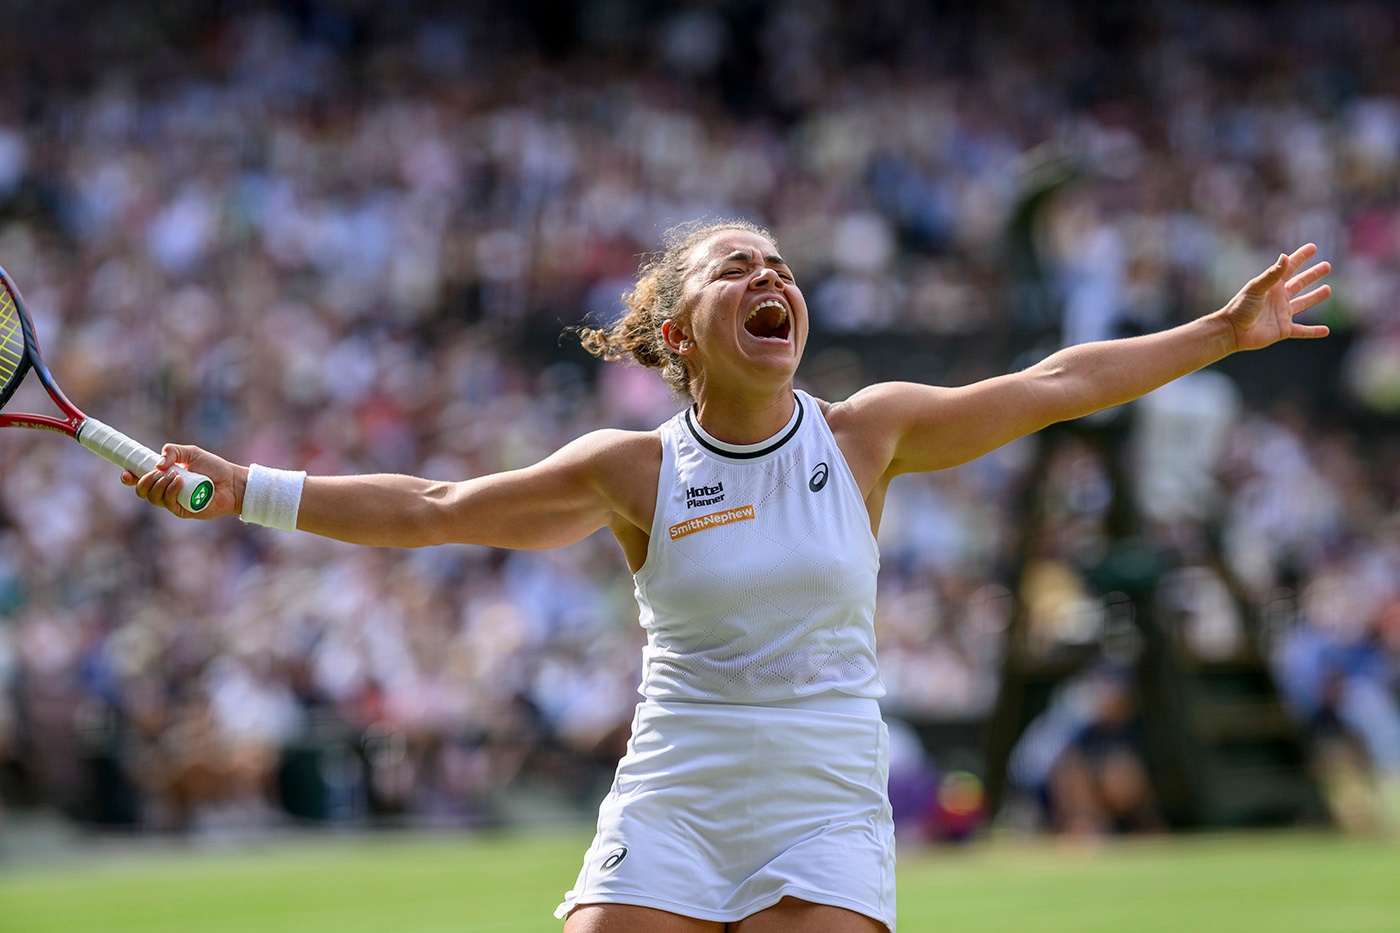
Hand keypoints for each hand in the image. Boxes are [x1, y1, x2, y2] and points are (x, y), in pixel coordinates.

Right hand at [122, 444, 243, 518]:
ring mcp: (173, 501)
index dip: (129, 477)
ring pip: (153, 497)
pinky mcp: (182, 510)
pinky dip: (171, 491)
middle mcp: (165, 489)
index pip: (139, 478)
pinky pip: (168, 503)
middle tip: (158, 472)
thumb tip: (158, 463)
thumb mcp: (191, 453)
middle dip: (144, 481)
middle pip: (142, 491)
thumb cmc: (213, 467)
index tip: (126, 472)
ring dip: (160, 485)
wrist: (232, 482)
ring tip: (176, 475)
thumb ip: (173, 451)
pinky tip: (180, 482)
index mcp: (163, 475)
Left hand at [1221, 243, 1331, 351]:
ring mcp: (1282, 314)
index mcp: (1272, 286)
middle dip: (1312, 275)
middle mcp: (1279, 298)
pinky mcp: (1283, 329)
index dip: (1301, 257)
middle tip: (1327, 266)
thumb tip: (1285, 256)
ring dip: (1315, 297)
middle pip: (1300, 284)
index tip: (1313, 247)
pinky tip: (1326, 331)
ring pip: (1303, 303)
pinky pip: (1302, 331)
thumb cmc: (1240, 307)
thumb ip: (1272, 274)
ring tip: (1328, 290)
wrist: (1231, 331)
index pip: (1290, 268)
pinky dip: (1313, 332)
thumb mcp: (1256, 288)